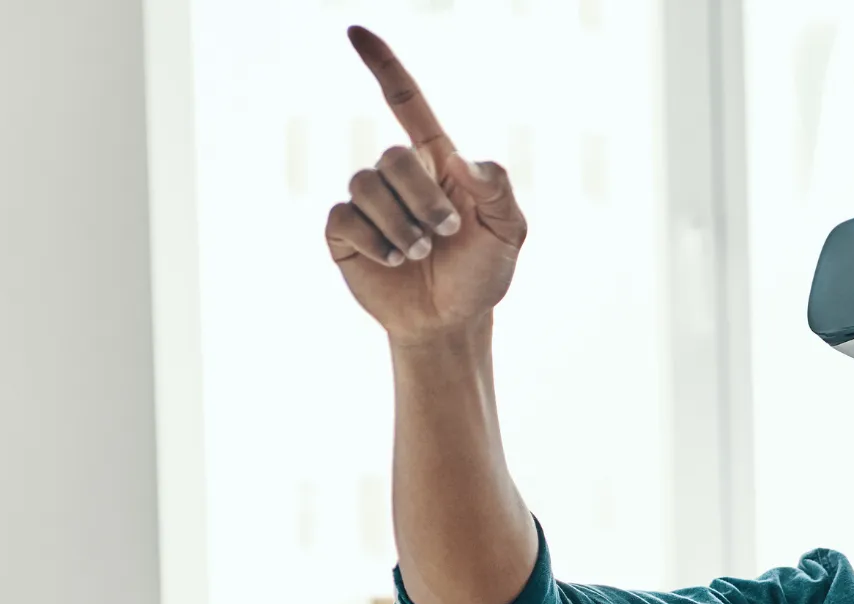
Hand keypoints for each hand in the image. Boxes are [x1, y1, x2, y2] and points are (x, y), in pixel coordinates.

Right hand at [326, 27, 526, 341]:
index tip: (355, 32)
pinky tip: (394, 261)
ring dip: (399, 223)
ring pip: (364, 185)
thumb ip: (496, 188)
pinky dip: (374, 241)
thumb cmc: (482, 273)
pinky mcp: (345, 232)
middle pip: (392, 156)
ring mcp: (368, 203)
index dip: (383, 66)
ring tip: (419, 253)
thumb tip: (457, 160)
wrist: (451, 321)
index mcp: (436, 164)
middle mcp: (398, 177)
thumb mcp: (509, 230)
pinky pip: (345, 217)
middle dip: (421, 197)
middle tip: (444, 233)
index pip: (406, 103)